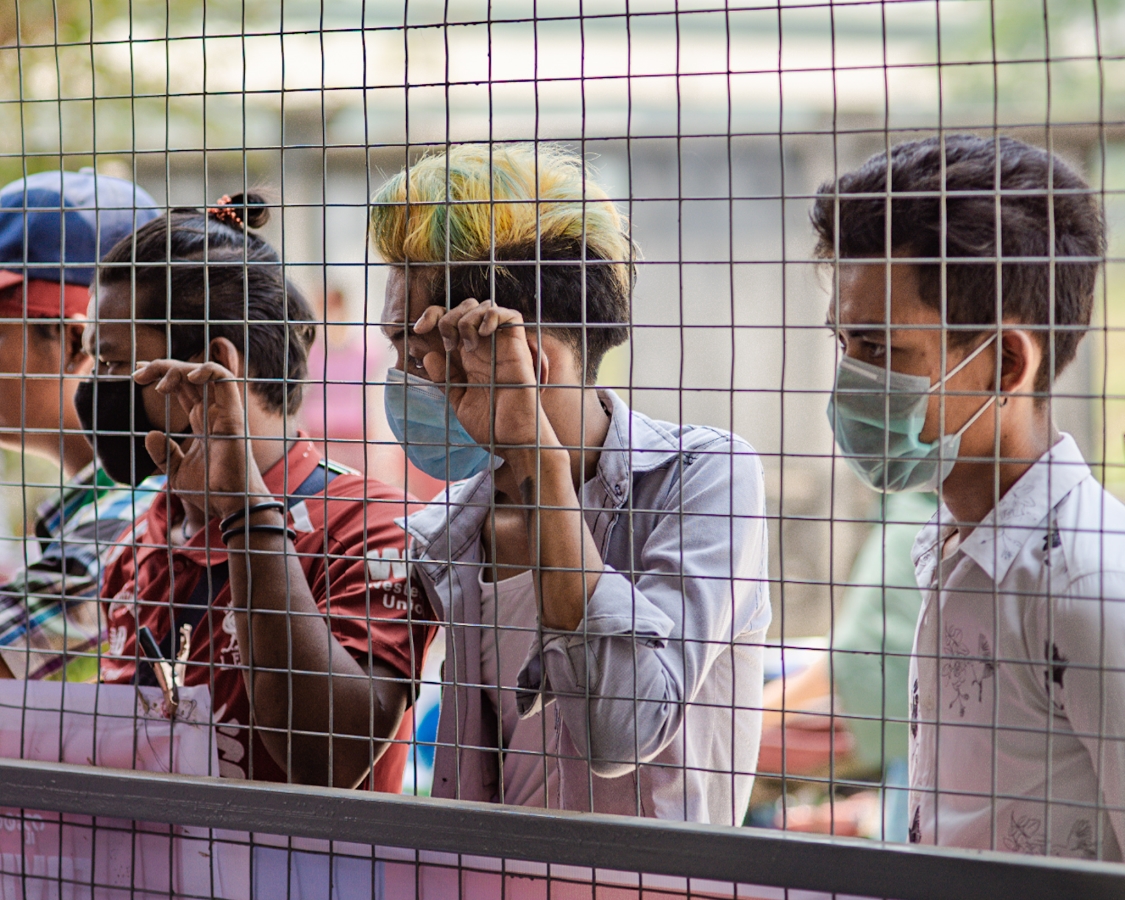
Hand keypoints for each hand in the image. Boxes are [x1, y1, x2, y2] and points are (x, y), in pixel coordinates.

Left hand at [134, 358, 267, 516]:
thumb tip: (150, 433)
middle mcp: (214, 412)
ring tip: (158, 381)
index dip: (161, 374)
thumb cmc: (210, 491)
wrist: (229, 504)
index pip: (183, 387)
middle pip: (190, 375)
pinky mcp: (233, 415)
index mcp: (202, 421)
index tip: (136, 375)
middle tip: (138, 373)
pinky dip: (208, 370)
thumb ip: (163, 453)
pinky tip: (187, 377)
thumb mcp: (176, 472)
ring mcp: (224, 411)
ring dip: (180, 367)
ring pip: (206, 372)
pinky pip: (226, 380)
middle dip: (163, 367)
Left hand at [413, 299, 557, 454]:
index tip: (417, 330)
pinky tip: (481, 335)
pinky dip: (492, 316)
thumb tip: (428, 356)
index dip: (432, 316)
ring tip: (464, 343)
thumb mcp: (459, 401)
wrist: (513, 440)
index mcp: (468, 359)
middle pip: (464, 308)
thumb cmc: (492, 426)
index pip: (449, 322)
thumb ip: (445, 379)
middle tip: (445, 341)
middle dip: (446, 316)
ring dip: (467, 317)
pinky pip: (510, 316)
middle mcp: (483, 349)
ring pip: (484, 307)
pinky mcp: (517, 348)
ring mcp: (500, 347)